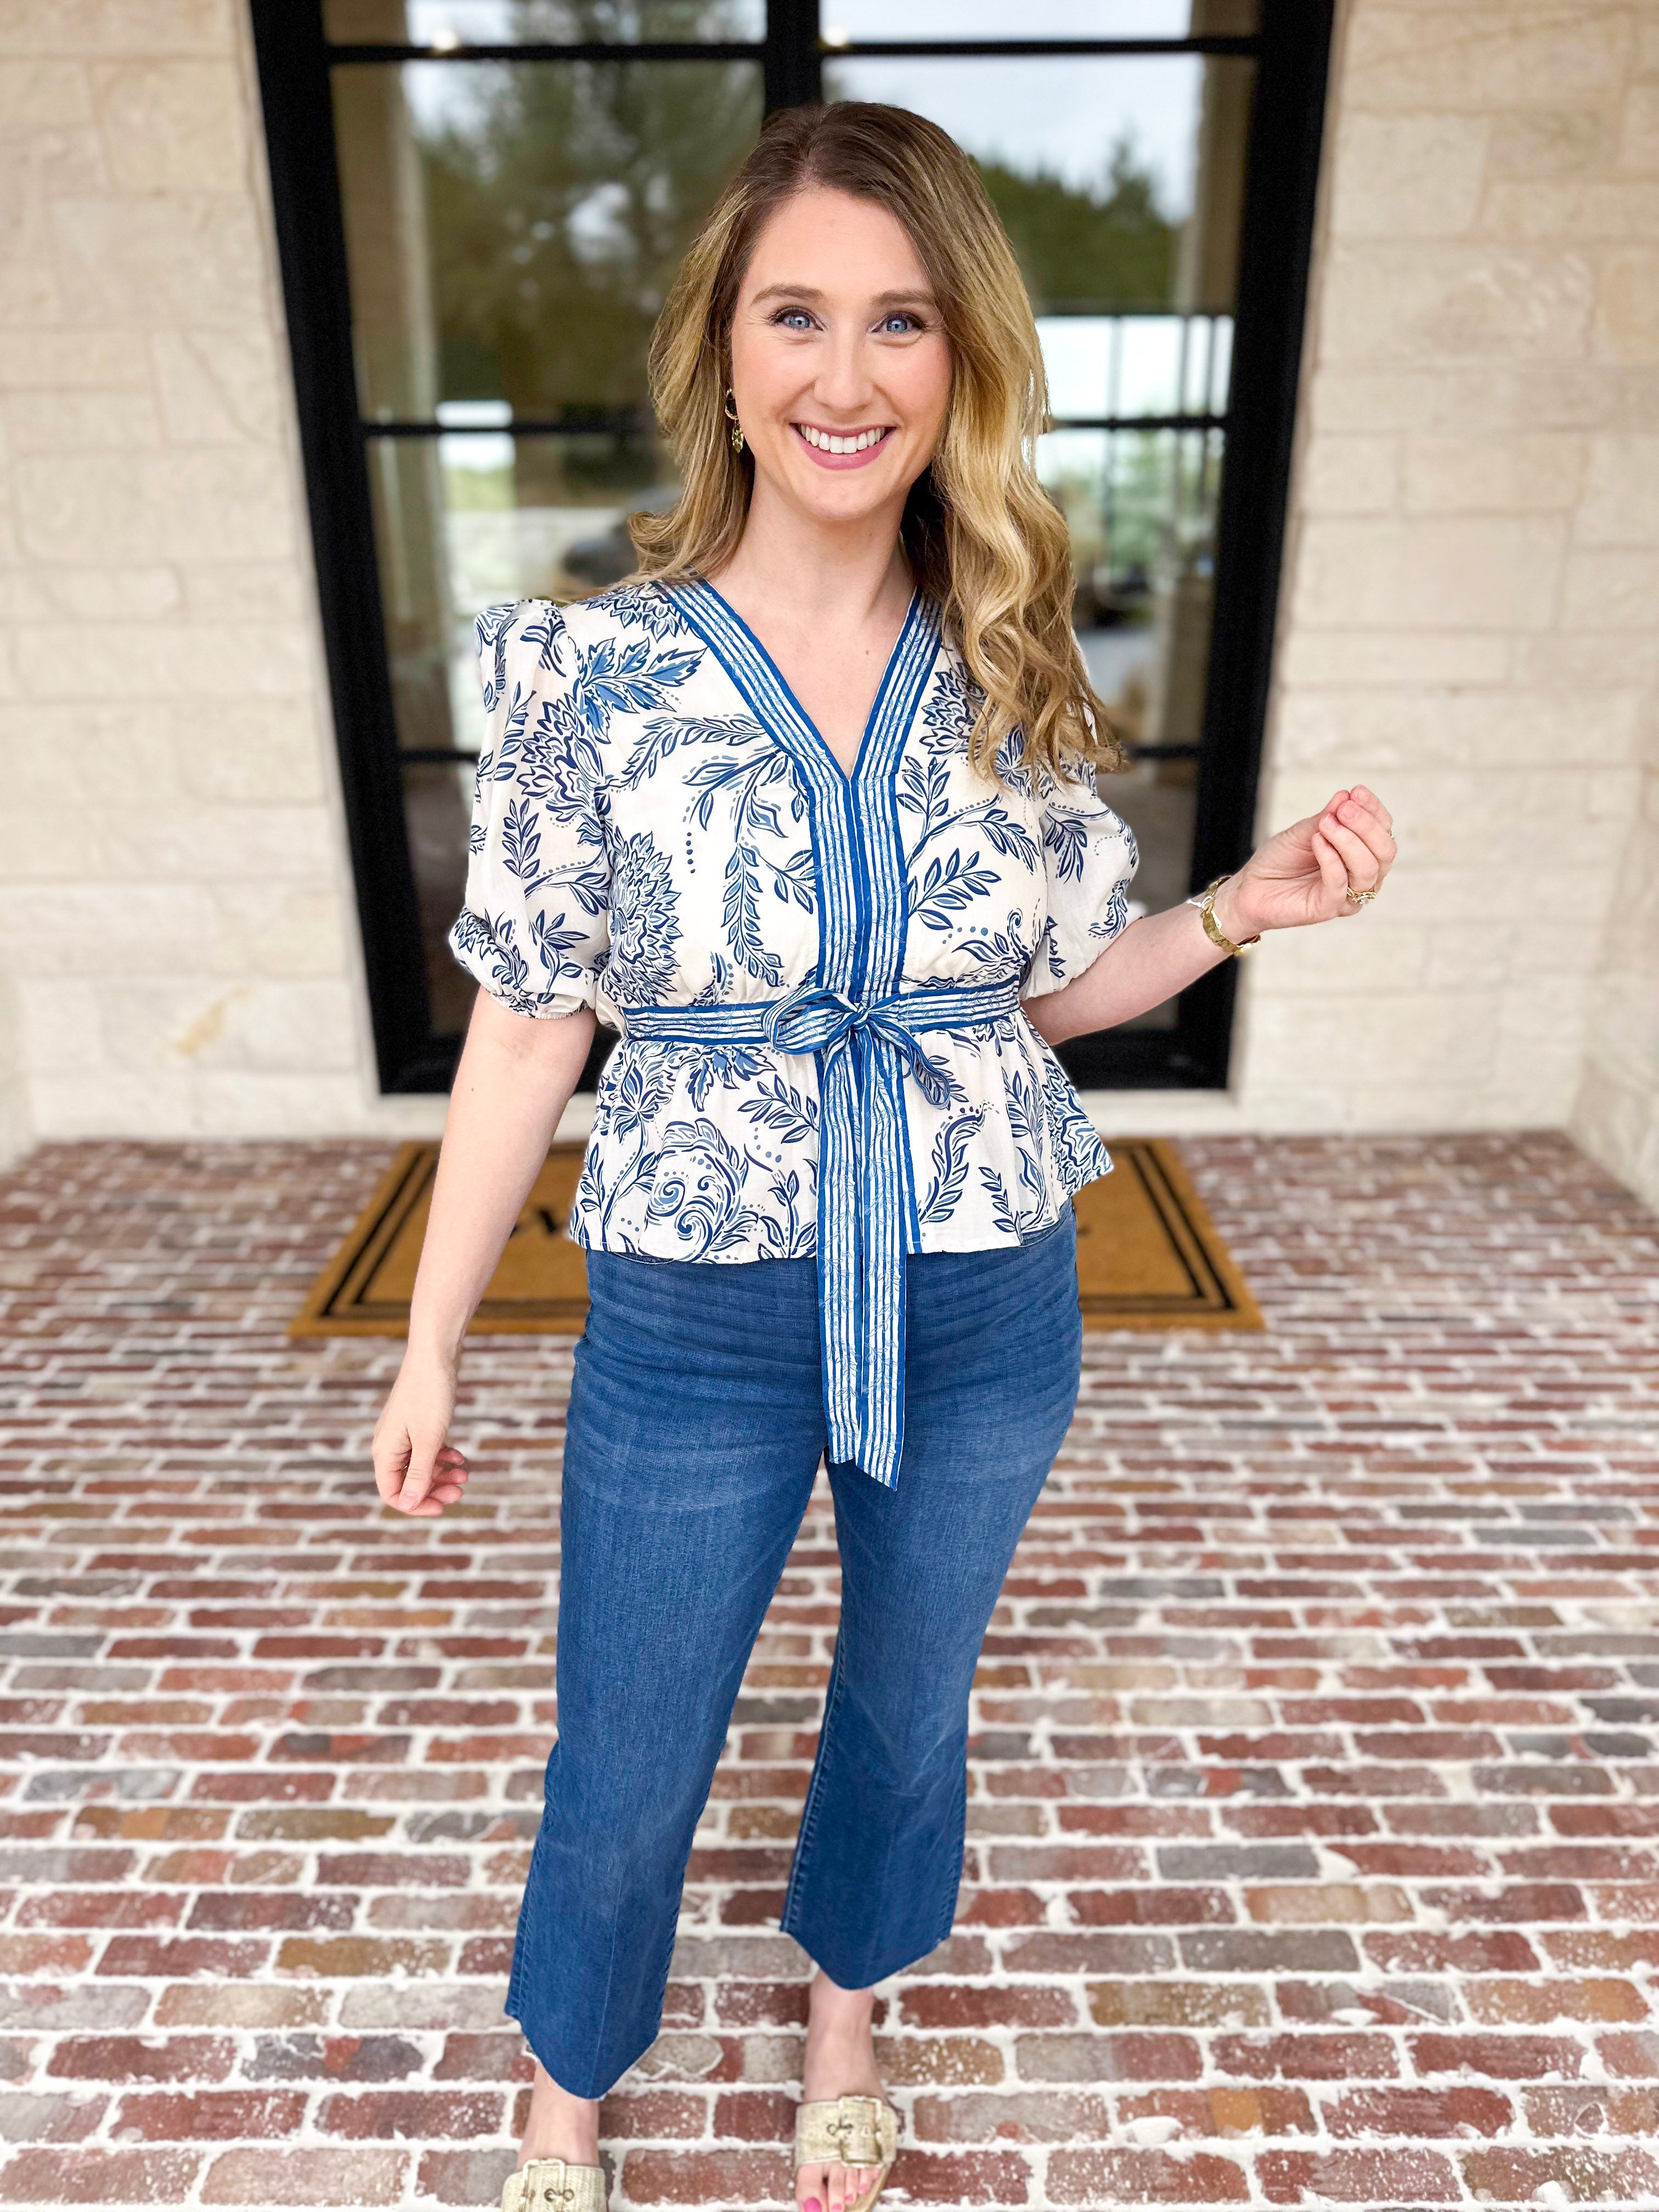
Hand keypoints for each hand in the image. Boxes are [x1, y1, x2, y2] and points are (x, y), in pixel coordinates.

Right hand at [372, 1352, 469, 1517]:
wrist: (435, 1355)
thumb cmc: (430, 1395)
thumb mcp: (429, 1440)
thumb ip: (419, 1474)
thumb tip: (409, 1504)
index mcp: (384, 1452)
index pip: (393, 1494)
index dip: (417, 1506)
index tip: (443, 1506)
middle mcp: (388, 1445)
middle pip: (407, 1483)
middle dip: (434, 1490)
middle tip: (461, 1490)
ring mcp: (401, 1434)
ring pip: (419, 1467)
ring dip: (441, 1474)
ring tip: (466, 1473)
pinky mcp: (414, 1424)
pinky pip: (425, 1451)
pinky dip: (442, 1457)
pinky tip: (460, 1457)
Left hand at [1217, 785, 1395, 936]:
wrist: (1250, 888)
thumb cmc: (1279, 859)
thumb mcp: (1304, 831)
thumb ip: (1327, 817)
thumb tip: (1346, 796)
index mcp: (1362, 854)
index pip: (1383, 831)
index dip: (1374, 810)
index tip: (1357, 791)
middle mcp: (1362, 876)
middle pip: (1385, 851)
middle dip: (1366, 825)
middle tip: (1343, 808)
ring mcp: (1348, 895)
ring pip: (1368, 868)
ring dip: (1348, 841)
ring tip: (1326, 824)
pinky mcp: (1329, 908)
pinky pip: (1340, 883)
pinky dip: (1330, 858)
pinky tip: (1317, 840)